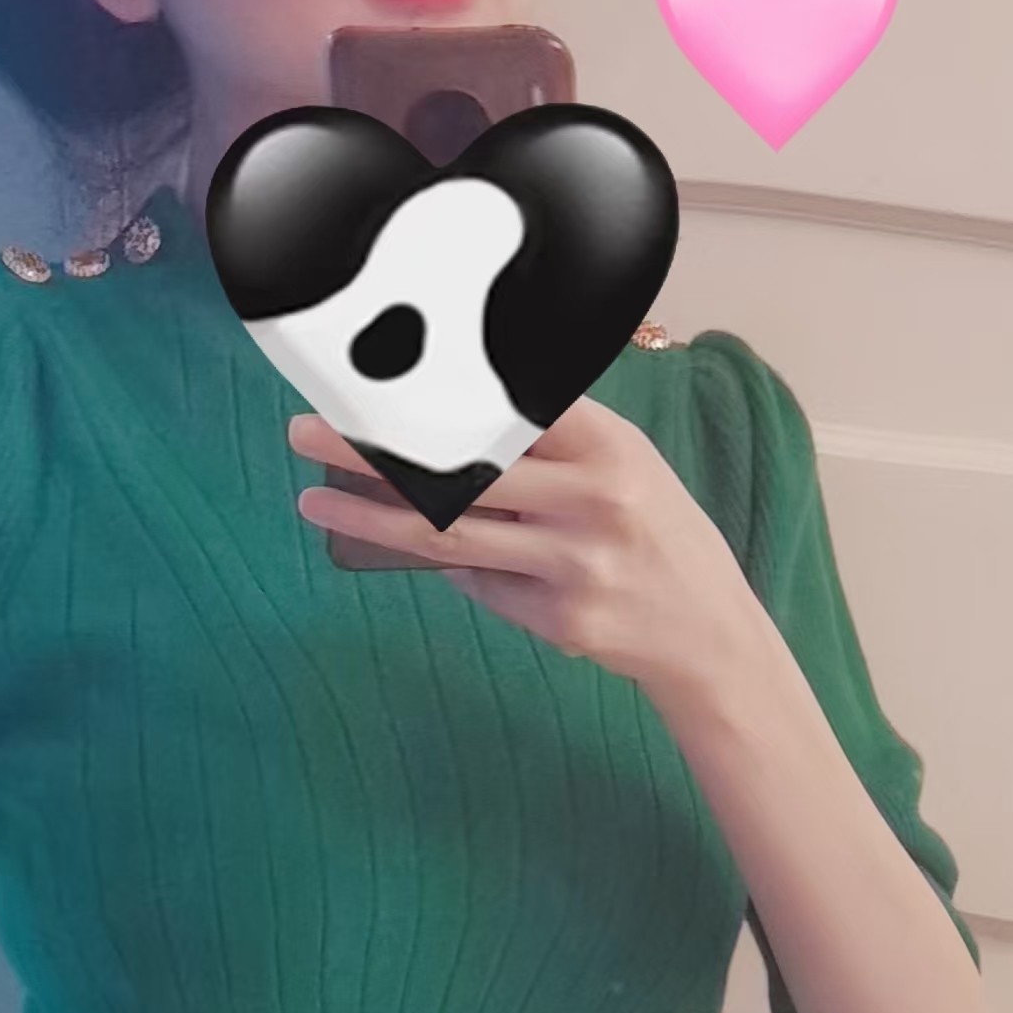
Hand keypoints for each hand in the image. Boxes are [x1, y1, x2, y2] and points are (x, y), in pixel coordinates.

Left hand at [288, 393, 754, 711]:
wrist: (706, 631)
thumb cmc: (653, 532)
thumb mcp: (622, 464)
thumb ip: (550, 442)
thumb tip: (446, 430)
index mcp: (607, 444)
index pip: (502, 406)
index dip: (427, 394)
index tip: (367, 381)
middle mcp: (593, 499)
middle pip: (460, 466)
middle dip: (372, 449)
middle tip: (305, 432)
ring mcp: (573, 564)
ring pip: (448, 535)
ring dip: (369, 518)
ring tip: (314, 502)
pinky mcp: (557, 618)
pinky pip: (479, 585)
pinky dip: (450, 567)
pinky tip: (429, 556)